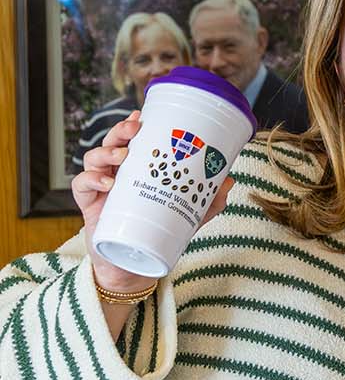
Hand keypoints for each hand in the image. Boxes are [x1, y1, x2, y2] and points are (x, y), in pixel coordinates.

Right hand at [73, 111, 236, 291]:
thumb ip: (209, 201)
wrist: (135, 264)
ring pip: (93, 159)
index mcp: (137, 170)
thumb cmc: (158, 232)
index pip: (130, 141)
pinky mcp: (89, 206)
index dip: (131, 125)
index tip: (141, 115)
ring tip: (122, 155)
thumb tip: (229, 180)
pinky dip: (91, 179)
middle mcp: (116, 173)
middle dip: (119, 131)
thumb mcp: (188, 215)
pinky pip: (81, 186)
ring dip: (105, 152)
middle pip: (111, 143)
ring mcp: (100, 188)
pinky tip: (108, 182)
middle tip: (133, 129)